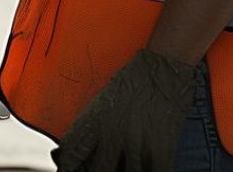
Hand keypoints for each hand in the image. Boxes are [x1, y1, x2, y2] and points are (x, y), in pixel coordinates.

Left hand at [52, 49, 196, 171]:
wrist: (162, 70)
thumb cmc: (135, 78)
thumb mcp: (105, 100)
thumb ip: (96, 123)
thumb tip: (91, 145)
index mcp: (95, 122)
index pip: (74, 154)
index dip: (71, 166)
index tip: (71, 170)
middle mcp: (112, 136)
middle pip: (98, 170)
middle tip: (99, 170)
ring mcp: (136, 145)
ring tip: (123, 170)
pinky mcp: (159, 150)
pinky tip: (146, 171)